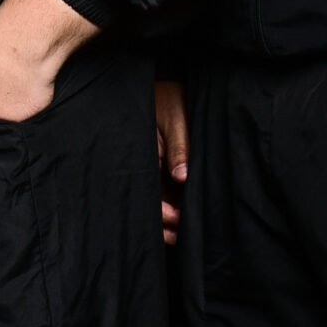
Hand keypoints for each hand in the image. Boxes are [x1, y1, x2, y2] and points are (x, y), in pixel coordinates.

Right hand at [155, 80, 188, 245]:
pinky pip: (164, 189)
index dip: (162, 212)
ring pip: (158, 198)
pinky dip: (173, 202)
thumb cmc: (168, 99)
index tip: (179, 221)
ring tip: (184, 233)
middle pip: (150, 202)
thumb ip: (179, 148)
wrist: (166, 87)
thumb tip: (182, 177)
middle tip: (181, 239)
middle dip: (164, 222)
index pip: (148, 194)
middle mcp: (145, 165)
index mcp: (142, 156)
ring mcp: (152, 166)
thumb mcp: (175, 120)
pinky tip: (184, 213)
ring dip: (170, 215)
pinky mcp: (161, 164)